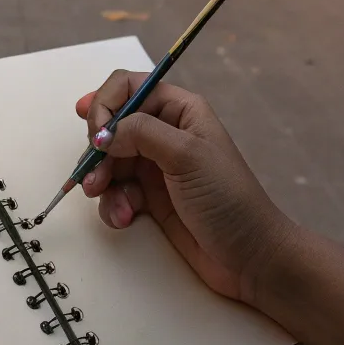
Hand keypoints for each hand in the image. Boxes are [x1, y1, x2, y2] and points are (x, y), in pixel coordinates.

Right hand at [76, 74, 293, 305]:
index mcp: (180, 110)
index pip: (129, 87)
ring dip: (101, 181)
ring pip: (109, 161)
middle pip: (112, 125)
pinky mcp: (150, 198)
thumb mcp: (187, 155)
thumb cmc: (228, 199)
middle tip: (93, 175)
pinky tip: (124, 217)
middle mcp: (165, 132)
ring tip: (106, 200)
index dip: (105, 104)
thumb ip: (142, 133)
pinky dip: (113, 203)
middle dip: (98, 150)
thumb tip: (103, 133)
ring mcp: (156, 166)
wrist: (251, 257)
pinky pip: (116, 191)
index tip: (95, 133)